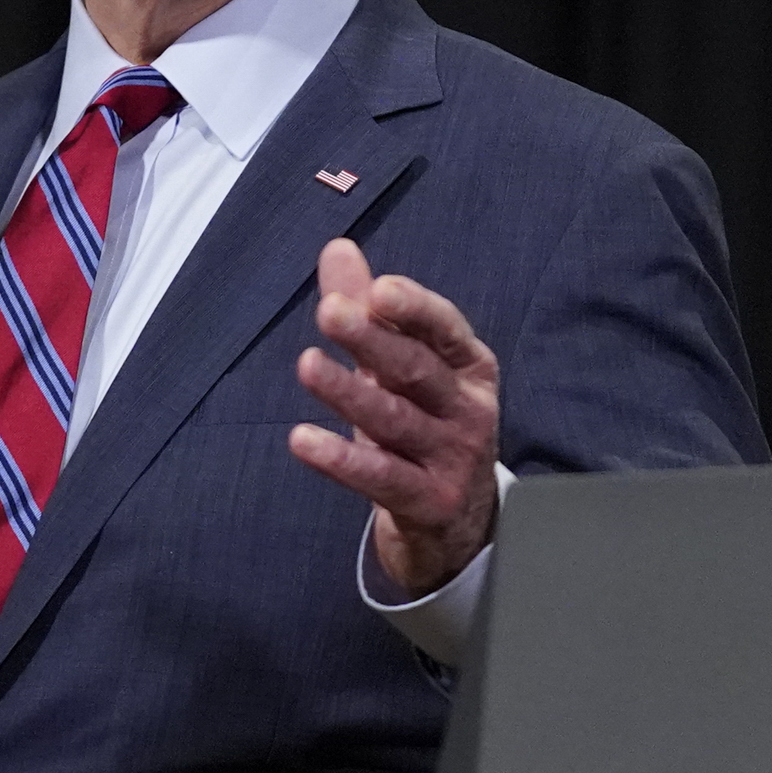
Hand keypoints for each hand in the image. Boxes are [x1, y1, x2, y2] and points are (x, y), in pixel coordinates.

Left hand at [289, 238, 500, 595]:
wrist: (458, 524)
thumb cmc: (425, 427)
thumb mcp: (404, 369)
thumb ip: (370, 311)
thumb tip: (337, 248)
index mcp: (468, 367)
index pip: (444, 329)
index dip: (414, 309)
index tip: (378, 289)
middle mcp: (467, 410)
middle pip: (417, 370)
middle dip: (374, 340)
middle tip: (331, 312)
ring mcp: (452, 459)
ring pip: (395, 421)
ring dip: (349, 393)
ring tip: (307, 365)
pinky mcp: (429, 502)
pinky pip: (380, 478)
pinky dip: (341, 460)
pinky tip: (303, 441)